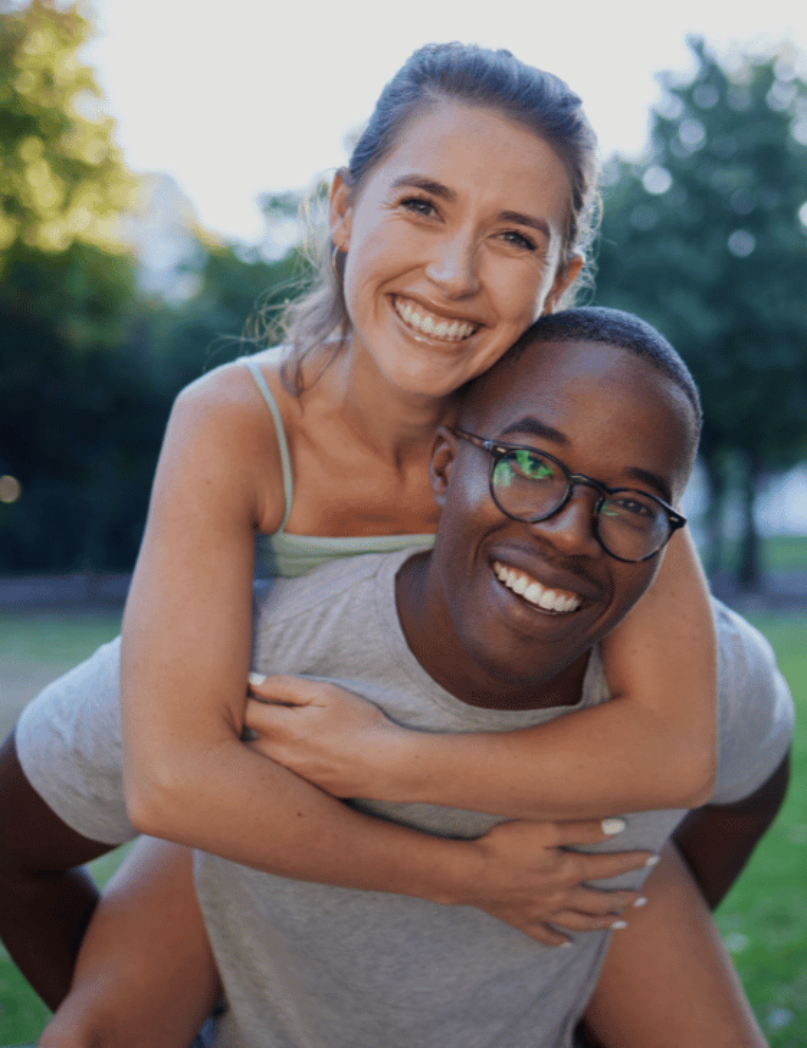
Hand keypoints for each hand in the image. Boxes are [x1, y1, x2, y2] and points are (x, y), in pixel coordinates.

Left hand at [245, 674, 404, 796]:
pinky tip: (280, 757)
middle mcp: (276, 757)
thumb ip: (285, 686)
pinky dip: (265, 767)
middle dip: (231, 726)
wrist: (385, 765)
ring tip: (251, 733)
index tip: (236, 686)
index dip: (234, 695)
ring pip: (250, 763)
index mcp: (280, 729)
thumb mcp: (325, 694)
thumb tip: (253, 681)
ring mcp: (285, 778)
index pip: (239, 709)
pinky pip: (270, 778)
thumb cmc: (359, 723)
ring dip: (246, 748)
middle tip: (235, 710)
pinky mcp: (297, 791)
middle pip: (236, 742)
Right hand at [460, 818, 652, 946]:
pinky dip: (560, 941)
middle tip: (642, 898)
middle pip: (600, 901)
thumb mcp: (544, 826)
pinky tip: (568, 944)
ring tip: (620, 923)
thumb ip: (582, 827)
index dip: (632, 862)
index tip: (652, 859)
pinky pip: (546, 936)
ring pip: (581, 923)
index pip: (608, 867)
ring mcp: (542, 912)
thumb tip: (619, 825)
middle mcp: (561, 897)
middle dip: (623, 899)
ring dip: (602, 923)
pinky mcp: (522, 921)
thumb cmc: (504, 844)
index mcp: (568, 872)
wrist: (468, 874)